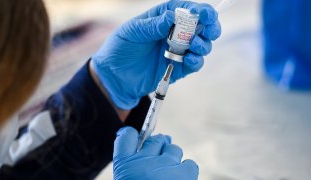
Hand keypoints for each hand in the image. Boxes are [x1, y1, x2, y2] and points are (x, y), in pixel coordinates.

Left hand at [91, 0, 220, 109]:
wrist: (114, 76)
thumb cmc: (121, 48)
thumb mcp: (133, 31)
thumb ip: (153, 25)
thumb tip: (172, 16)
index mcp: (163, 18)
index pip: (186, 9)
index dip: (198, 9)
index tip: (202, 14)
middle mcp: (174, 33)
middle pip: (200, 26)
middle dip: (210, 26)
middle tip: (210, 30)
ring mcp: (178, 51)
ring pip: (202, 44)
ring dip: (203, 44)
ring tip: (194, 45)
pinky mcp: (178, 68)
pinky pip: (194, 63)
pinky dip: (196, 61)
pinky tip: (189, 59)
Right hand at [113, 127, 198, 179]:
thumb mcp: (127, 178)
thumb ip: (130, 165)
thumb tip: (141, 149)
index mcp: (125, 164)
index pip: (127, 136)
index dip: (132, 135)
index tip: (137, 136)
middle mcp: (144, 161)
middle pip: (154, 139)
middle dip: (158, 146)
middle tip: (158, 160)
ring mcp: (166, 165)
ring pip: (173, 149)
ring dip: (172, 159)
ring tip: (169, 174)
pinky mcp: (185, 173)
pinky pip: (190, 163)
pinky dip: (186, 171)